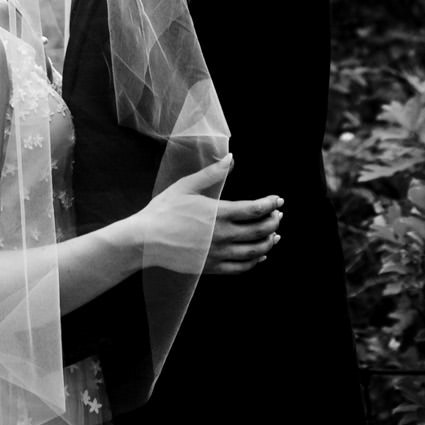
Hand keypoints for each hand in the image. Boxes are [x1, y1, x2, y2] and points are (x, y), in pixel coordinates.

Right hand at [131, 155, 282, 275]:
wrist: (146, 240)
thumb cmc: (164, 210)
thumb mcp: (186, 185)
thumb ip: (212, 173)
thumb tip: (231, 157)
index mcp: (219, 213)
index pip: (256, 209)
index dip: (271, 204)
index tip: (278, 200)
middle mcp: (223, 235)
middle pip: (260, 230)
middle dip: (273, 222)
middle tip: (278, 215)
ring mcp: (219, 253)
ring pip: (254, 251)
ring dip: (269, 242)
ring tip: (274, 235)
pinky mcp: (212, 267)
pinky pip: (241, 267)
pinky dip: (255, 262)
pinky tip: (259, 255)